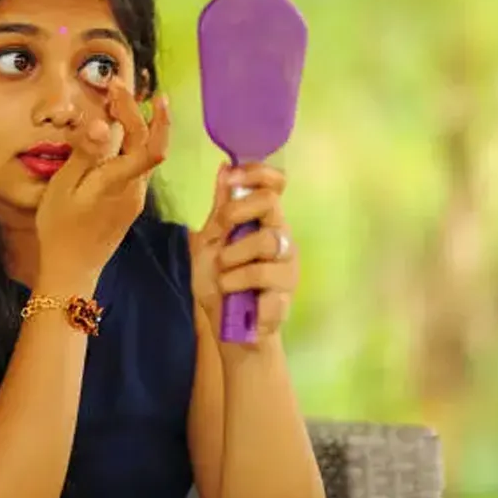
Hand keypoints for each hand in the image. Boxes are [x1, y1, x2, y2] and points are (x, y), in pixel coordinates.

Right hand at [35, 80, 170, 293]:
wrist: (72, 269)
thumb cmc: (60, 229)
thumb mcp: (64, 188)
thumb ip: (84, 154)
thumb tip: (101, 125)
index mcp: (118, 184)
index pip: (146, 143)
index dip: (144, 113)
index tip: (124, 88)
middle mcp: (134, 190)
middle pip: (149, 143)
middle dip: (138, 110)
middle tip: (116, 87)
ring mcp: (134, 197)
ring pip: (144, 153)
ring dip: (137, 125)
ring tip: (117, 102)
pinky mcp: (129, 203)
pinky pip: (136, 165)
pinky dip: (131, 143)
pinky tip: (116, 133)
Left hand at [189, 163, 297, 340]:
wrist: (228, 331)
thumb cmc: (220, 284)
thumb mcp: (210, 242)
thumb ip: (221, 209)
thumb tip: (224, 167)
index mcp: (265, 223)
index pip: (275, 185)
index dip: (257, 174)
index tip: (231, 179)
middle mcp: (282, 239)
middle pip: (271, 205)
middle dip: (237, 214)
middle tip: (220, 240)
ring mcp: (287, 269)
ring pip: (267, 243)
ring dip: (233, 260)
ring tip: (223, 278)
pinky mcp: (285, 298)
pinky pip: (264, 285)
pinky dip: (240, 292)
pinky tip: (236, 301)